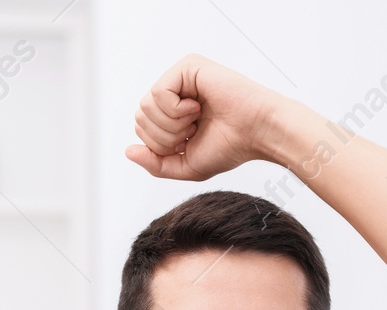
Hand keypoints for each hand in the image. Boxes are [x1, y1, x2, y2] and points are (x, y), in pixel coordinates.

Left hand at [124, 54, 286, 180]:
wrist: (257, 133)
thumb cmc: (231, 147)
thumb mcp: (186, 165)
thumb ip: (156, 163)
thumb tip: (128, 151)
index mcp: (174, 112)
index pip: (142, 128)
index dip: (161, 145)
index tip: (191, 141)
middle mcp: (175, 92)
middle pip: (140, 117)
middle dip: (165, 136)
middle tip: (194, 131)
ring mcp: (180, 77)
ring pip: (145, 106)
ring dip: (172, 125)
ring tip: (197, 119)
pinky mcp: (186, 67)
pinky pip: (158, 93)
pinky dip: (176, 111)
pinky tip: (197, 107)